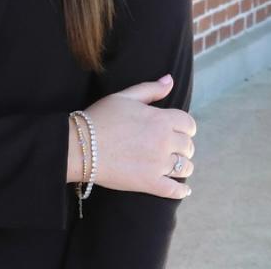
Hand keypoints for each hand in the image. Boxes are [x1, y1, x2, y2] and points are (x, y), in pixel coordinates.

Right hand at [67, 75, 195, 199]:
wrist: (82, 146)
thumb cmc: (101, 117)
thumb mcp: (125, 96)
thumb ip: (150, 89)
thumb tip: (170, 80)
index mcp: (160, 119)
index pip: (188, 124)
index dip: (186, 126)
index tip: (179, 129)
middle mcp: (163, 142)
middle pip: (188, 146)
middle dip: (183, 145)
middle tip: (174, 147)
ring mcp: (158, 165)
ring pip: (185, 167)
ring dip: (183, 165)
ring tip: (176, 165)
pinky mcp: (150, 184)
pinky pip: (175, 190)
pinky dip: (182, 190)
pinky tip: (183, 188)